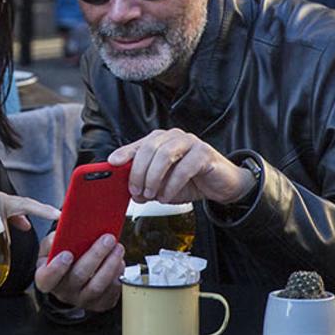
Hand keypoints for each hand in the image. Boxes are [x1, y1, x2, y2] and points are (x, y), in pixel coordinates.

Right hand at [34, 231, 124, 311]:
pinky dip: (117, 276)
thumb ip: (53, 241)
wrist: (71, 277)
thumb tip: (61, 234)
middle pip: (78, 277)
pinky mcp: (99, 304)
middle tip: (107, 239)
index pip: (46, 278)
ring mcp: (82, 300)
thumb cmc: (60, 258)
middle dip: (95, 256)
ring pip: (97, 286)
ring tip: (118, 248)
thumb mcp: (50, 249)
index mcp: (47, 278)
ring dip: (110, 265)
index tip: (67, 254)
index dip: (56, 268)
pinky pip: (110, 293)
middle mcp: (63, 292)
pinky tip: (119, 262)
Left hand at [108, 129, 254, 205]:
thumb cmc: (191, 181)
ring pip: (164, 155)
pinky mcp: (204, 153)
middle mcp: (174, 137)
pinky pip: (183, 168)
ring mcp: (190, 142)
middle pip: (149, 148)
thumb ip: (147, 185)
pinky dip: (172, 185)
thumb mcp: (163, 185)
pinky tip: (167, 196)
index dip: (124, 153)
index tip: (112, 163)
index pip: (139, 144)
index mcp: (161, 140)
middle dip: (139, 172)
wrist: (221, 185)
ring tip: (151, 195)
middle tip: (136, 191)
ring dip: (154, 178)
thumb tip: (132, 193)